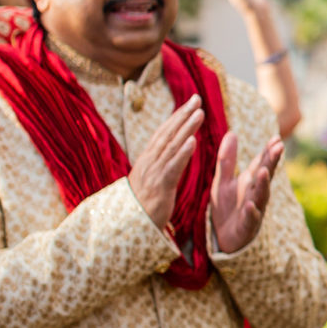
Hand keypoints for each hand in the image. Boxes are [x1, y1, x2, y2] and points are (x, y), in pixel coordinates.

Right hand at [129, 96, 203, 229]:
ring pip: (172, 146)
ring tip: (200, 113)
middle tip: (197, 98)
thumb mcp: (149, 181)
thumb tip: (168, 152)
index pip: (163, 133)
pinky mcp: (159, 187)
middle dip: (182, 115)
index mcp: (147, 160)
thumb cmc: (141, 206)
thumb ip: (159, 166)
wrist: (126, 229)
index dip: (177, 117)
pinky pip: (172, 168)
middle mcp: (149, 163)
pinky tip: (192, 141)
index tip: (190, 103)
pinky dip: (182, 153)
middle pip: (167, 134)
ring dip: (186, 128)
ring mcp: (153, 174)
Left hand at [210, 130, 283, 255]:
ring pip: (261, 195)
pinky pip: (250, 218)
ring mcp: (254, 209)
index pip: (262, 163)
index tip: (276, 138)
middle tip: (278, 147)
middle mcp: (255, 193)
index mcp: (250, 181)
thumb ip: (228, 159)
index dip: (268, 151)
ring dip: (264, 184)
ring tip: (264, 172)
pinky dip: (251, 212)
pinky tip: (250, 205)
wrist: (224, 238)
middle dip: (272, 162)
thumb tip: (232, 132)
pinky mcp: (247, 225)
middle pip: (265, 175)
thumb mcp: (223, 180)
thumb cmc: (227, 207)